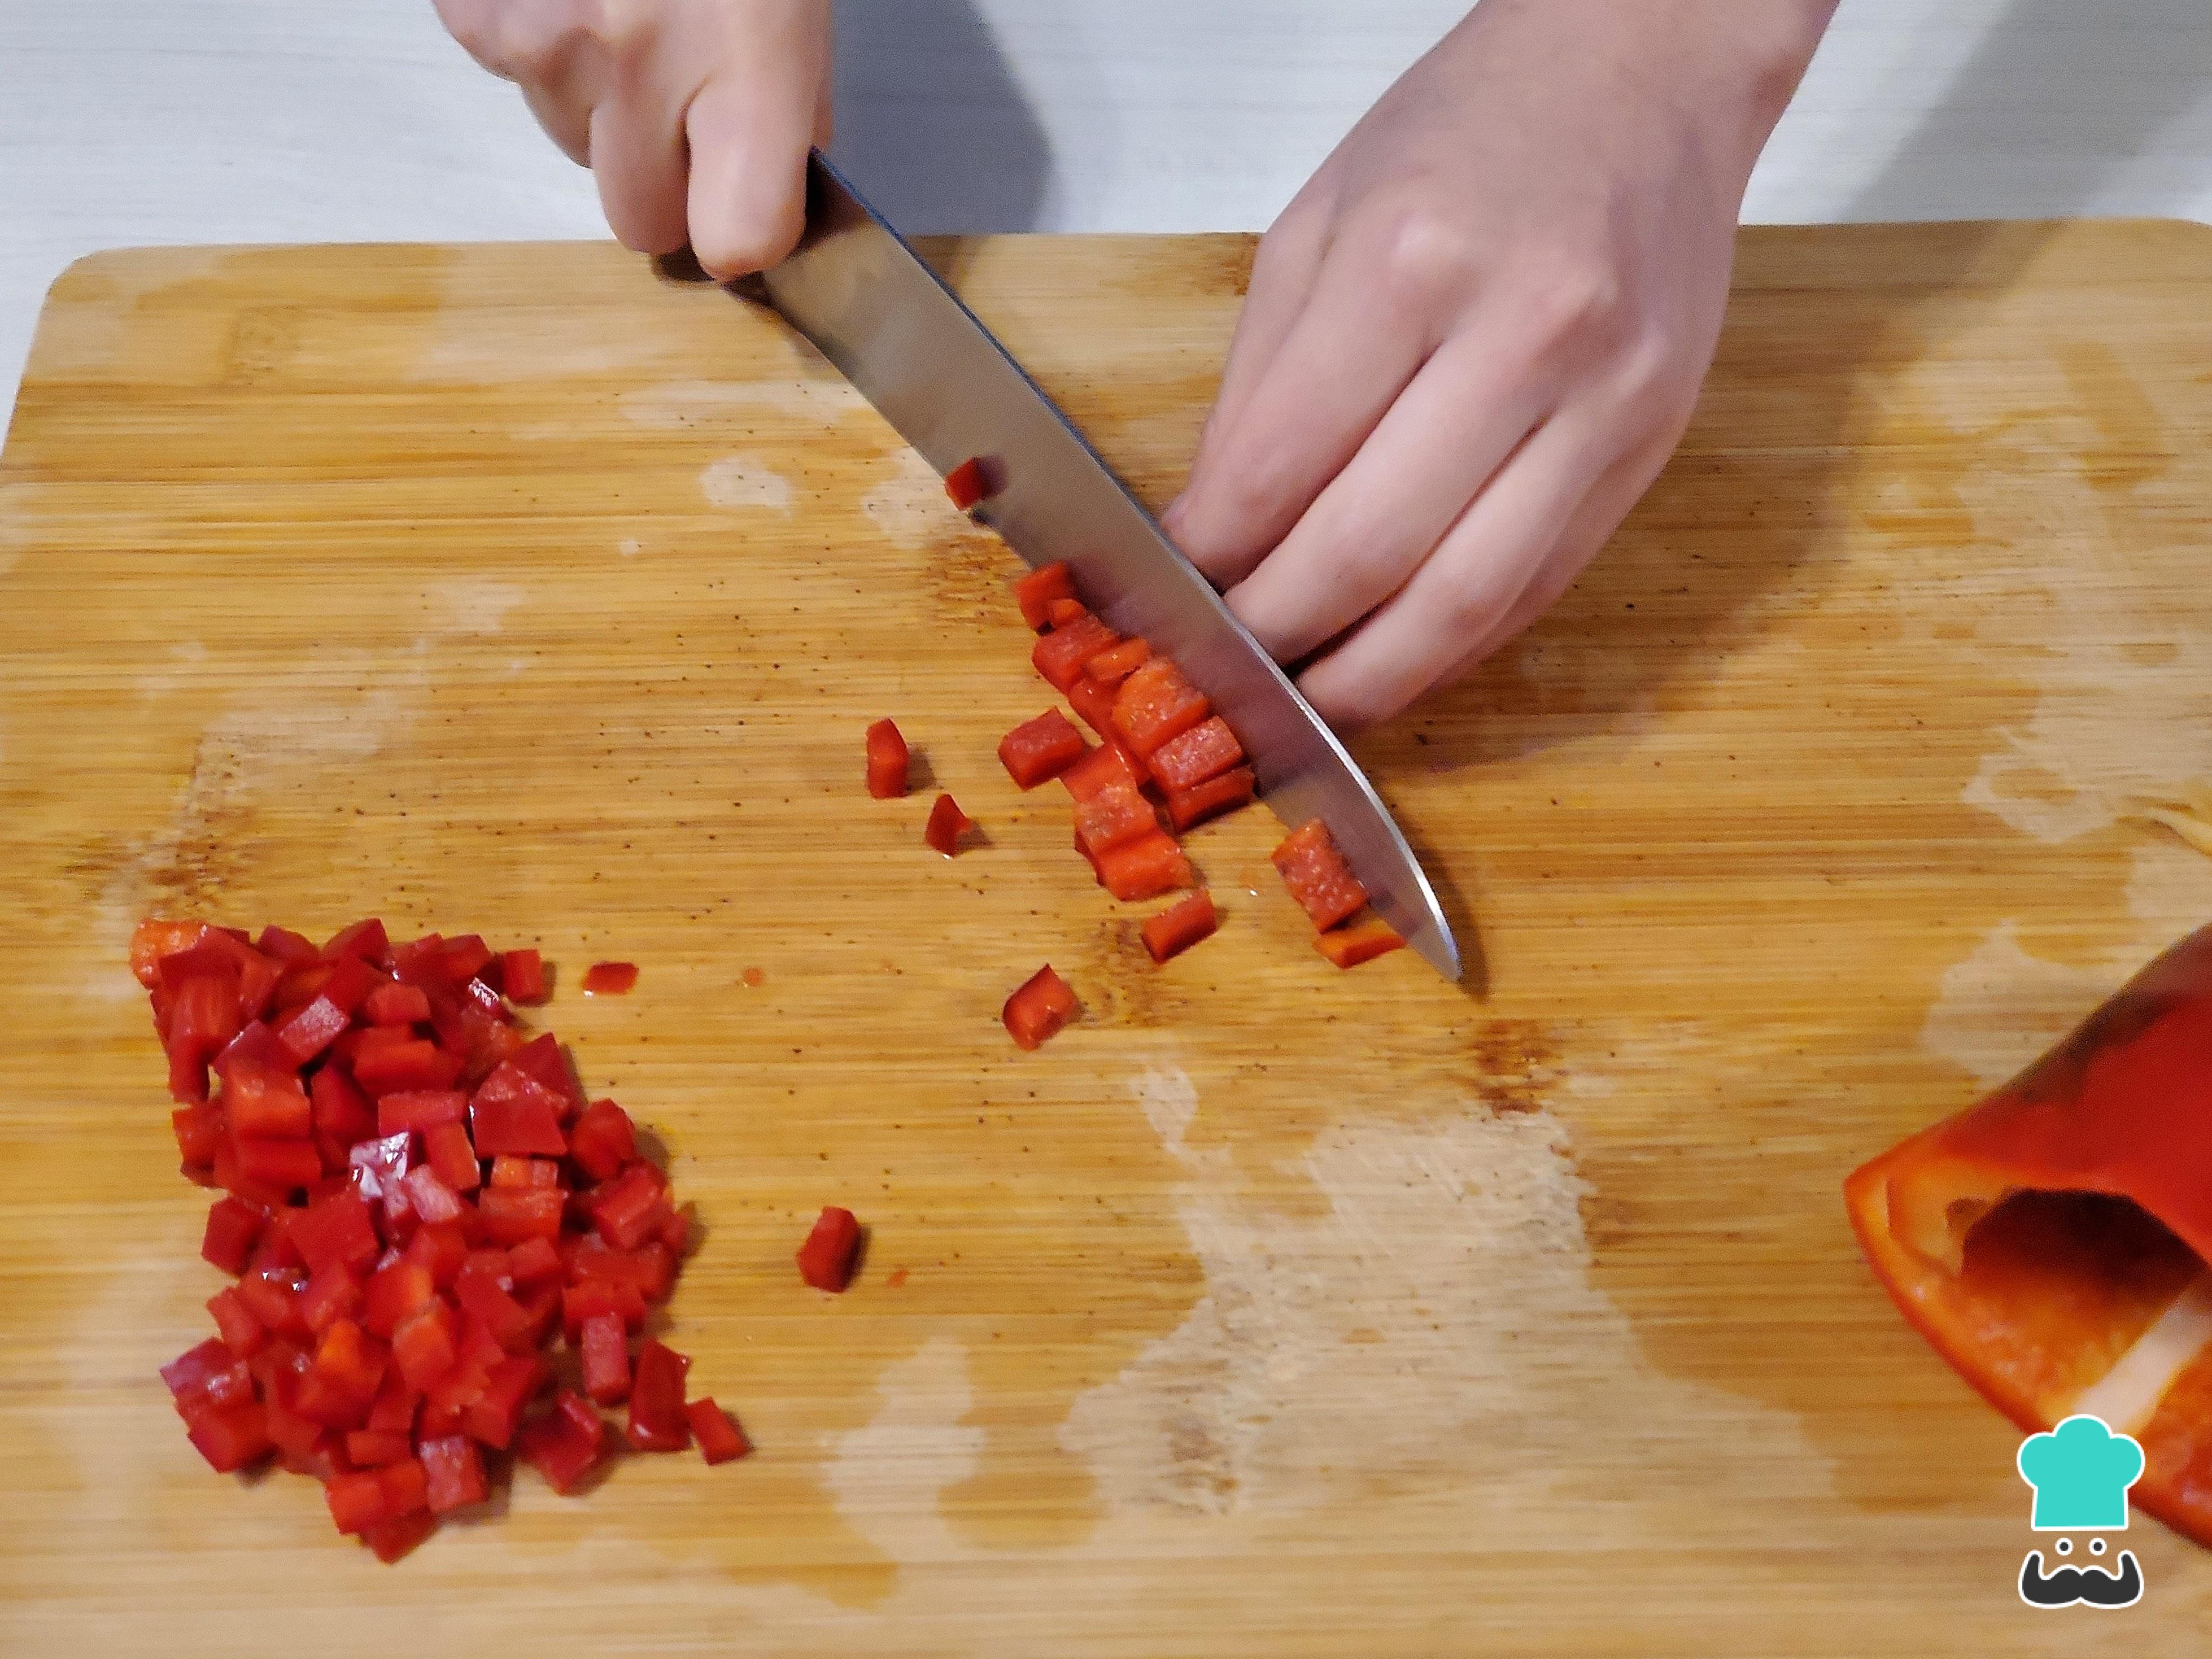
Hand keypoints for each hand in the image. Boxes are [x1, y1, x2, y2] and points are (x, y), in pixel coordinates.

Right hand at [435, 0, 831, 277]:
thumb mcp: (793, 8)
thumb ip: (789, 115)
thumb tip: (768, 199)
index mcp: (745, 66)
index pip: (737, 236)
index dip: (739, 237)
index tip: (741, 216)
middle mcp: (639, 63)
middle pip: (640, 220)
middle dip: (661, 178)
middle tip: (680, 95)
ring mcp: (544, 37)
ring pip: (569, 143)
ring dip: (596, 99)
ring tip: (627, 5)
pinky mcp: (474, 10)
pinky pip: (511, 74)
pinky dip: (538, 38)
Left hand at [1164, 0, 1834, 729]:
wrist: (1644, 70)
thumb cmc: (1474, 129)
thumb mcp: (1318, 225)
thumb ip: (1258, 388)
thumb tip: (1210, 530)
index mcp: (1409, 264)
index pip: (1279, 469)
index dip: (1212, 558)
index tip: (1174, 593)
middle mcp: (1520, 335)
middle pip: (1367, 553)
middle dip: (1278, 635)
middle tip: (1228, 666)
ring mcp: (1603, 400)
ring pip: (1464, 601)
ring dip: (1370, 678)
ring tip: (1307, 700)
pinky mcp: (1650, 444)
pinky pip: (1538, 586)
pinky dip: (1457, 644)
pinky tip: (1398, 658)